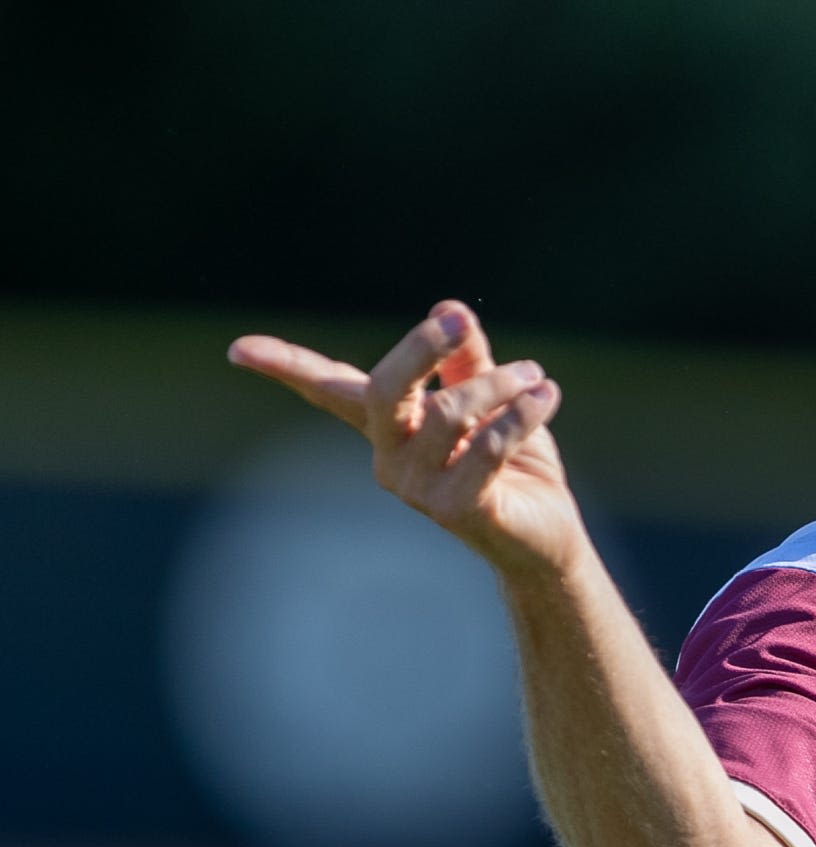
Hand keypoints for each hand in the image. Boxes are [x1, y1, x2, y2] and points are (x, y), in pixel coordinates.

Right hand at [228, 300, 587, 576]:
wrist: (548, 537)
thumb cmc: (517, 467)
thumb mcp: (494, 401)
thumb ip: (469, 360)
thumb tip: (447, 308)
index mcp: (391, 428)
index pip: (330, 391)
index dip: (286, 367)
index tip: (237, 350)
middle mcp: (391, 458)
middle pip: (384, 389)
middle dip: (421, 348)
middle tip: (460, 323)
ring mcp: (418, 488)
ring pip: (447, 411)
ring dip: (500, 384)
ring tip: (535, 376)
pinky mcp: (457, 510)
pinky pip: (486, 447)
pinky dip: (521, 415)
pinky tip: (547, 397)